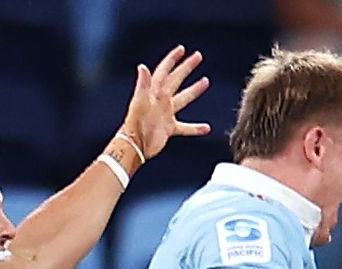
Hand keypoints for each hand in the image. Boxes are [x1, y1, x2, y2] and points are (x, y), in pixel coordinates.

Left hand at [119, 45, 210, 162]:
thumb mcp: (139, 102)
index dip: (172, 59)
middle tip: (198, 56)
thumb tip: (142, 67)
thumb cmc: (135, 125)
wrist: (134, 146)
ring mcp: (165, 114)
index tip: (182, 49)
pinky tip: (206, 128)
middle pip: (176, 80)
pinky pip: (185, 127)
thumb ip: (142, 84)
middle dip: (186, 67)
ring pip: (183, 99)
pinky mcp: (169, 128)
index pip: (164, 71)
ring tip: (205, 81)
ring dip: (194, 90)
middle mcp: (161, 101)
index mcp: (154, 92)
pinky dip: (196, 128)